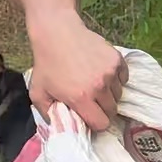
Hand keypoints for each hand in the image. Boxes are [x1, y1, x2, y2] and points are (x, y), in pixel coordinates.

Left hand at [26, 13, 126, 131]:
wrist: (57, 33)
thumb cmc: (46, 64)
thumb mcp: (38, 92)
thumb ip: (48, 114)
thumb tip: (60, 128)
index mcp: (80, 98)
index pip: (101, 124)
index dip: (95, 123)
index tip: (89, 117)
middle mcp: (99, 87)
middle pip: (112, 111)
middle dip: (102, 110)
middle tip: (91, 101)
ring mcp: (110, 72)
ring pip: (119, 95)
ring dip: (109, 94)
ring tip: (94, 84)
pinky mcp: (117, 60)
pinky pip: (124, 78)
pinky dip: (116, 79)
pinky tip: (101, 74)